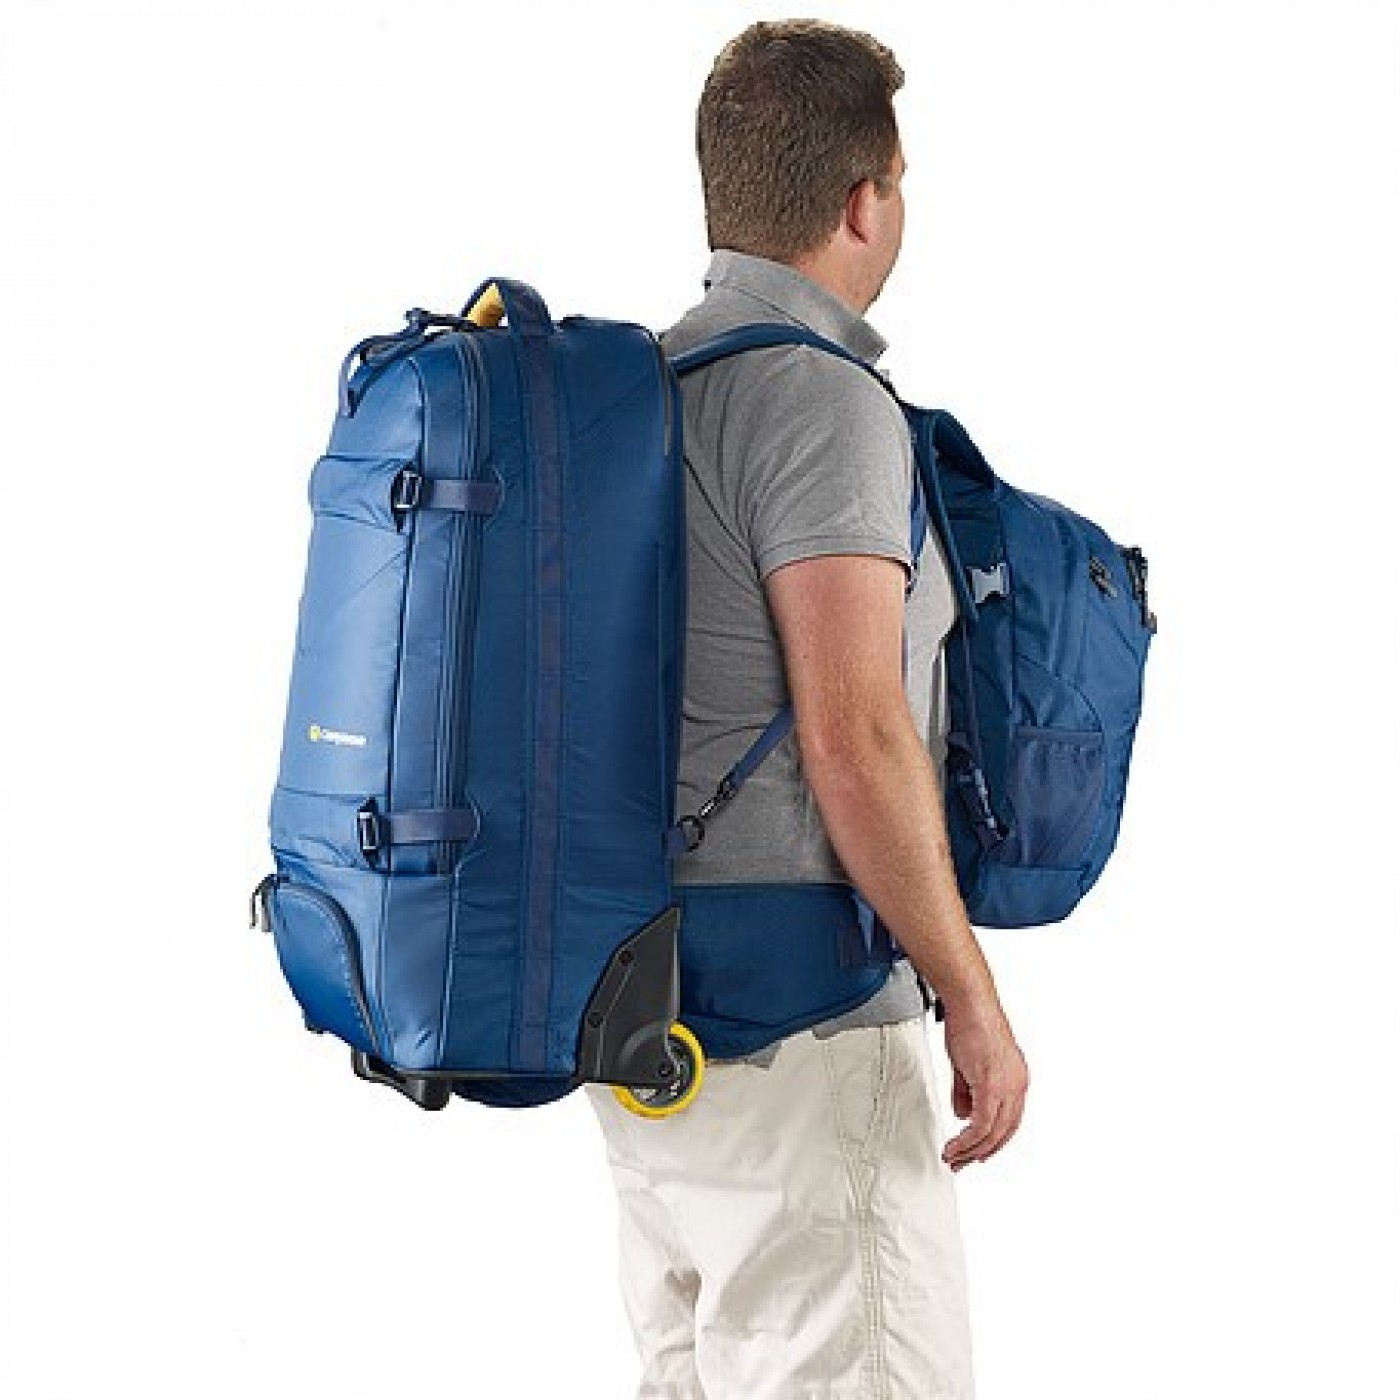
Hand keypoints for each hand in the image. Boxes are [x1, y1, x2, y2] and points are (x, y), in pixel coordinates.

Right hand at [940, 997, 1028, 1170]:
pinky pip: (981, 1126)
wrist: (971, 1003)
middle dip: (981, 1152)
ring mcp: (1007, 1087)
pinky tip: (955, 1146)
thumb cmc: (972, 1022)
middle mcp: (1017, 1086)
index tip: (977, 1151)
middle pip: (1003, 1133)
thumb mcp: (968, 1064)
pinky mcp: (992, 1087)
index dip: (993, 1141)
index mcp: (1016, 1080)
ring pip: (993, 1134)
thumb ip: (967, 1092)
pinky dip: (967, 1140)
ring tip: (954, 1157)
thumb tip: (964, 1113)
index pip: (1009, 1121)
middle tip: (963, 1162)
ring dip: (971, 1150)